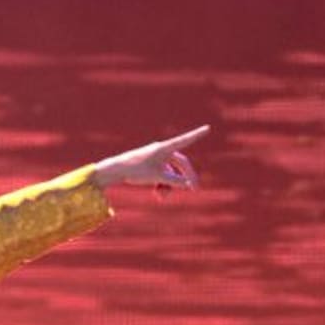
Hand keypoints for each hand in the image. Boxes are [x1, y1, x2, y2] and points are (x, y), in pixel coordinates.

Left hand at [93, 125, 210, 191]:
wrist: (116, 170)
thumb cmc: (136, 170)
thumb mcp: (158, 177)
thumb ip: (175, 180)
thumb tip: (188, 183)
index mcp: (164, 148)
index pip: (184, 141)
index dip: (197, 135)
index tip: (208, 128)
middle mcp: (162, 151)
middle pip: (181, 164)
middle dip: (186, 177)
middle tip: (194, 189)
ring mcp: (156, 158)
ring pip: (171, 172)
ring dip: (170, 185)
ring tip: (161, 197)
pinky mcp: (151, 165)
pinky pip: (162, 174)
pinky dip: (162, 183)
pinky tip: (158, 193)